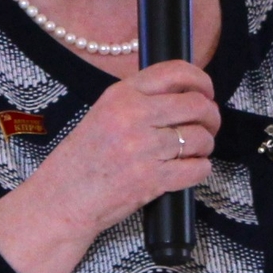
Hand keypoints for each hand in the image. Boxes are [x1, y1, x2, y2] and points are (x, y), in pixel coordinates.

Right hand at [0, 61, 219, 272]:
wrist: (62, 199)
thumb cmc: (82, 160)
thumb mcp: (103, 114)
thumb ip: (139, 100)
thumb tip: (185, 93)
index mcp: (121, 95)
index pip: (175, 72)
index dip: (201, 80)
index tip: (206, 91)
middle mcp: (133, 117)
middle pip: (196, 105)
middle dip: (210, 116)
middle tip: (207, 125)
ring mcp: (144, 148)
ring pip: (201, 137)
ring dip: (205, 145)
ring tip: (193, 151)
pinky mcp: (153, 179)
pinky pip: (198, 168)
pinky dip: (200, 169)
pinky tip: (189, 170)